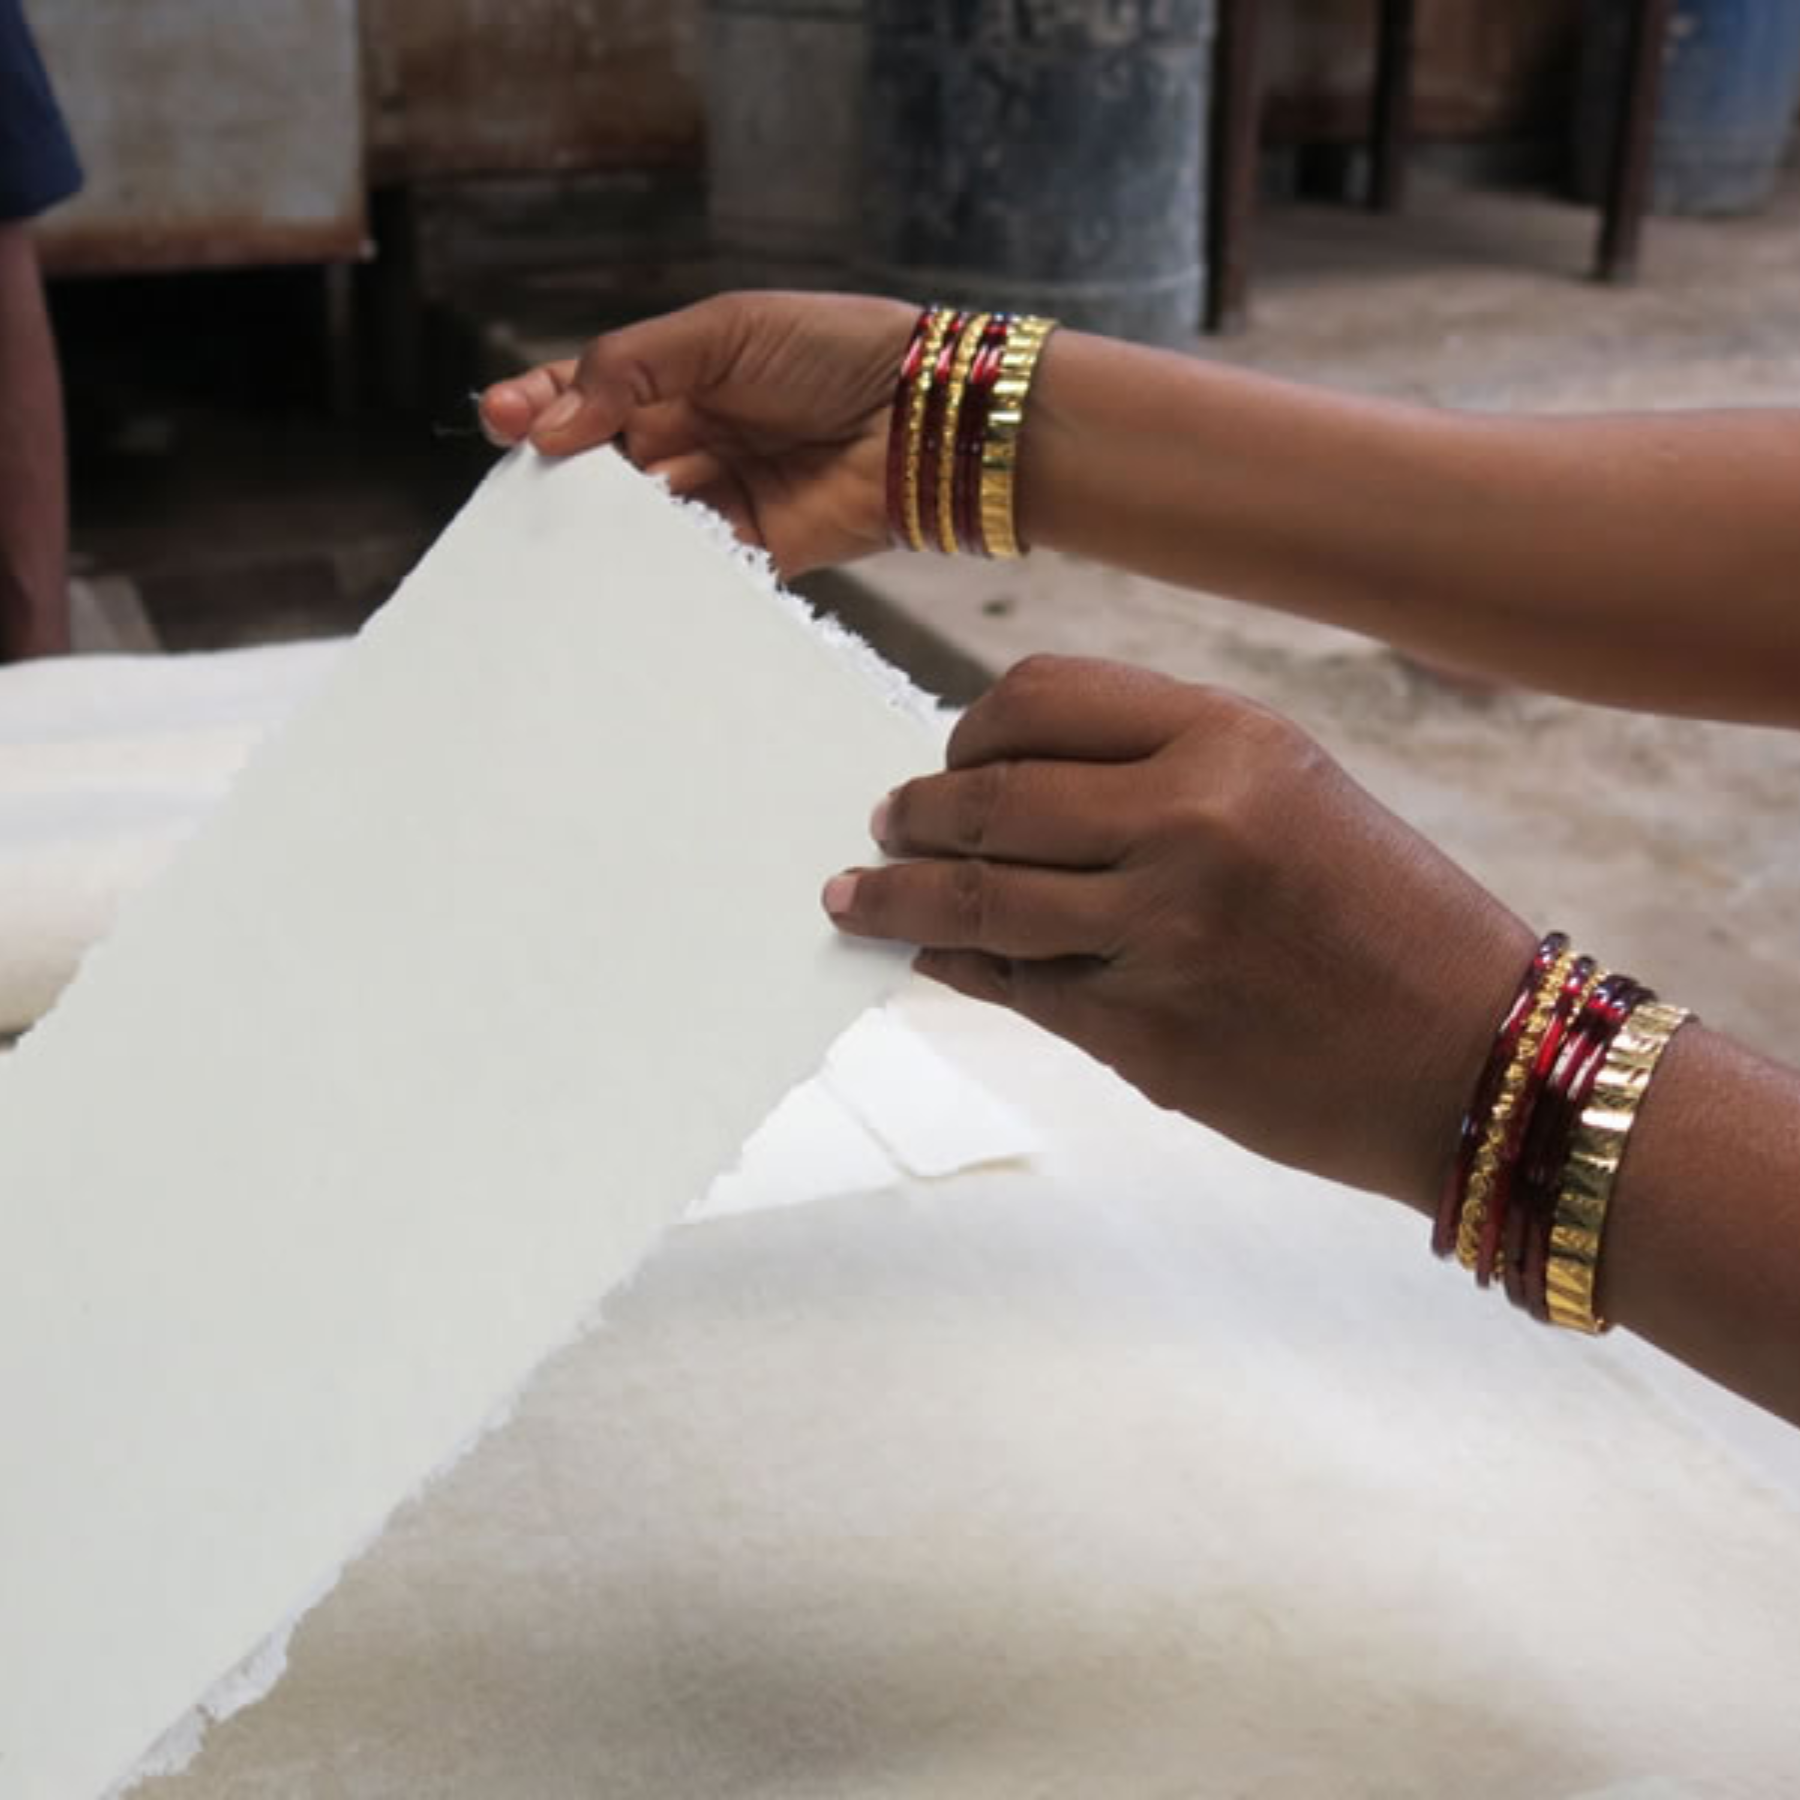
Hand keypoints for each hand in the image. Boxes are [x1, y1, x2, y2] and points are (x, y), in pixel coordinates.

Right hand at [479, 291, 917, 576]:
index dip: (542, 404)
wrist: (929, 414)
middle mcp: (695, 434)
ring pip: (640, 519)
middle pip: (604, 462)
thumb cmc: (835, 351)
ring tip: (568, 528)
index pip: (590, 390)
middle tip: (528, 479)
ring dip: (605, 526)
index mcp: (683, 373)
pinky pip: (692, 566)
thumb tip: (552, 422)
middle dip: (563, 472)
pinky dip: (658, 570)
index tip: (500, 419)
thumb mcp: (725, 332)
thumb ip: (633, 369)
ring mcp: (721, 494)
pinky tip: (622, 571)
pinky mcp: (755, 550)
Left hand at [823, 656, 1535, 1209]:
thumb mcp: (1293, 796)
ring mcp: (1157, 930)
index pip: (1038, 696)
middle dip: (914, 815)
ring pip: (976, 898)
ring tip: (860, 898)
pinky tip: (930, 961)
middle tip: (884, 828)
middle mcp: (1186, 820)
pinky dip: (956, 968)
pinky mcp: (1140, 1031)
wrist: (1477, 1060)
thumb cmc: (1389, 921)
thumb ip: (1158, 778)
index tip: (947, 758)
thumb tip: (1009, 789)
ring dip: (897, 897)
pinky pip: (1011, 986)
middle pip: (988, 796)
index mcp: (1229, 738)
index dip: (971, 729)